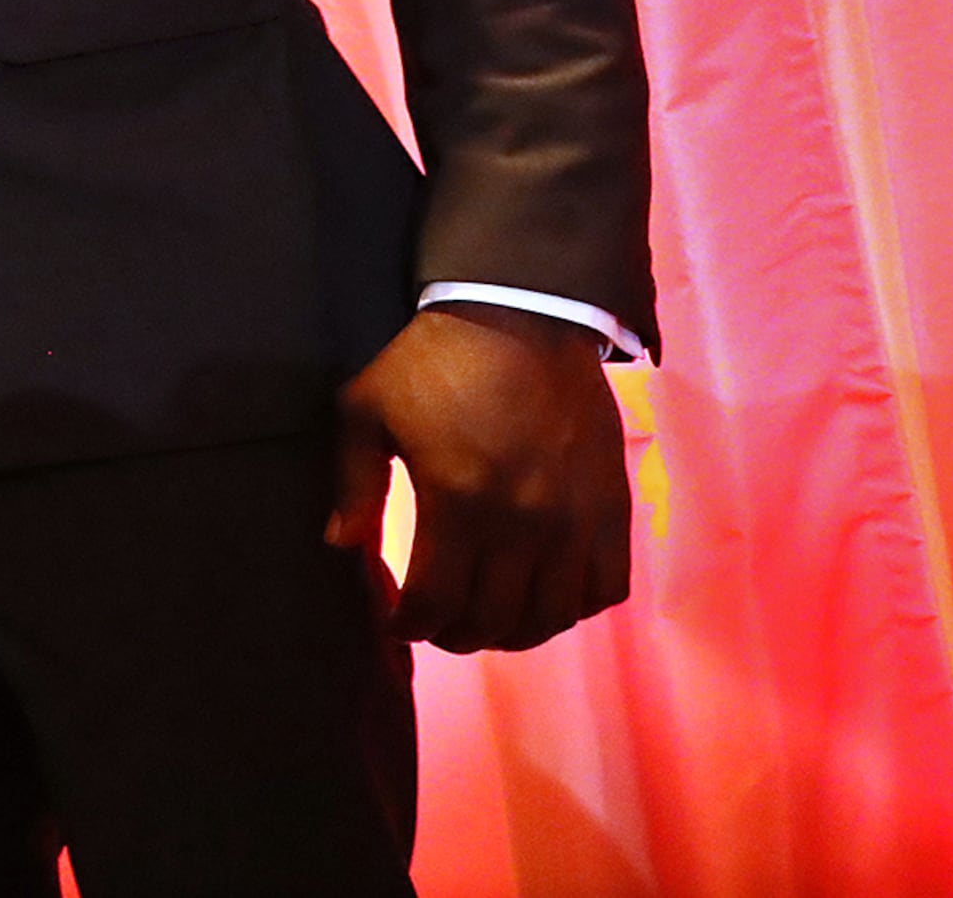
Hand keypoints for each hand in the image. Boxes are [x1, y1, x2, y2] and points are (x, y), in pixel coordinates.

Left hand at [328, 300, 630, 651]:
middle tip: (437, 623)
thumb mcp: (366, 411)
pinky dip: (576, 606)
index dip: (411, 626)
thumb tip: (340, 544)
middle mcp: (523, 523)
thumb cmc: (432, 363)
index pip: (437, 604)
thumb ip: (353, 484)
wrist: (520, 316)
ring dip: (515, 631)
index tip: (397, 621)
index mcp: (458, 502)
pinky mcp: (612, 508)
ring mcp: (575, 520)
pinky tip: (545, 593)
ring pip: (553, 617)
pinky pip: (607, 588)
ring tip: (488, 617)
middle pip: (494, 621)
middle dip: (456, 635)